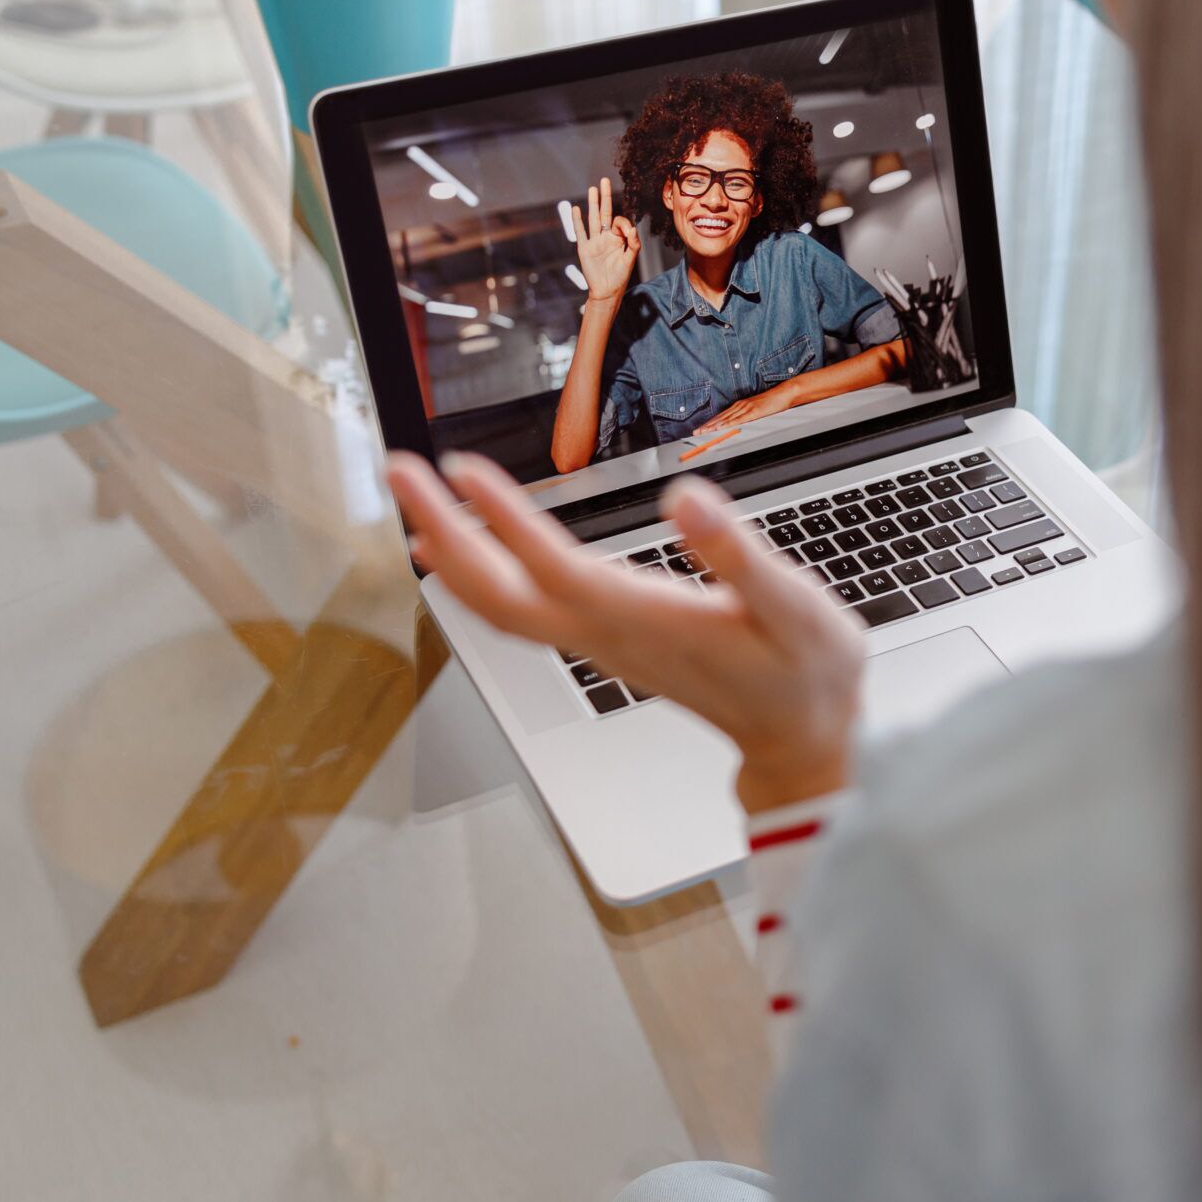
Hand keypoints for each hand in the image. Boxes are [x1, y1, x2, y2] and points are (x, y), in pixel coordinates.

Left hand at [389, 450, 862, 813]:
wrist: (799, 734)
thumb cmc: (802, 672)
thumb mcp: (793, 608)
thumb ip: (739, 554)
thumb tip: (688, 498)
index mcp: (643, 620)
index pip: (552, 566)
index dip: (503, 519)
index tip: (460, 469)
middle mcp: (604, 635)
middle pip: (498, 591)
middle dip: (444, 528)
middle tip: (399, 467)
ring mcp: (595, 643)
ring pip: (499, 605)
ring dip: (451, 550)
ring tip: (414, 497)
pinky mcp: (599, 642)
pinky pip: (518, 612)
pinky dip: (477, 576)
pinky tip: (462, 550)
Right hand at [573, 177, 638, 304]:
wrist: (607, 291)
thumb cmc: (620, 276)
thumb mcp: (631, 259)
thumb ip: (634, 243)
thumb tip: (631, 228)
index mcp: (618, 238)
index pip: (619, 221)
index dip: (623, 223)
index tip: (626, 233)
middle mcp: (605, 237)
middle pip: (605, 212)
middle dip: (605, 197)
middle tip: (604, 180)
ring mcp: (594, 241)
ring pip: (593, 218)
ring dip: (592, 204)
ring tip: (592, 189)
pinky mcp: (584, 248)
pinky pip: (580, 232)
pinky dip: (577, 221)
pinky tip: (576, 209)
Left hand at [699, 381, 801, 433]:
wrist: (783, 394)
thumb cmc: (772, 402)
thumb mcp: (756, 410)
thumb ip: (747, 416)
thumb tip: (739, 425)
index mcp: (740, 406)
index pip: (722, 416)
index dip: (710, 423)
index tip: (701, 429)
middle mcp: (740, 406)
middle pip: (720, 418)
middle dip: (707, 426)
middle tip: (696, 432)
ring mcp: (745, 408)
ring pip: (726, 419)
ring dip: (714, 426)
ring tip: (704, 432)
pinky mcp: (752, 412)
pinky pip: (737, 419)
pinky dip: (727, 424)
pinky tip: (720, 428)